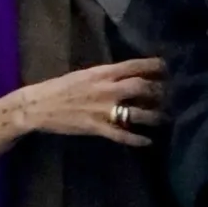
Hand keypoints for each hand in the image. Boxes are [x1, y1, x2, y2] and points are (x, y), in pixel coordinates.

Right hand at [22, 58, 165, 146]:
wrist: (37, 106)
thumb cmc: (60, 88)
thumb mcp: (84, 75)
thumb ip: (106, 75)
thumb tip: (129, 75)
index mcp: (101, 73)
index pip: (134, 65)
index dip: (153, 65)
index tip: (167, 66)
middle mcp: (106, 89)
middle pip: (141, 87)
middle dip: (159, 90)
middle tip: (170, 94)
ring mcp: (102, 109)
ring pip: (137, 112)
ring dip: (154, 115)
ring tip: (165, 117)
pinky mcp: (96, 127)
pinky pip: (122, 135)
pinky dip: (137, 139)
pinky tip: (148, 141)